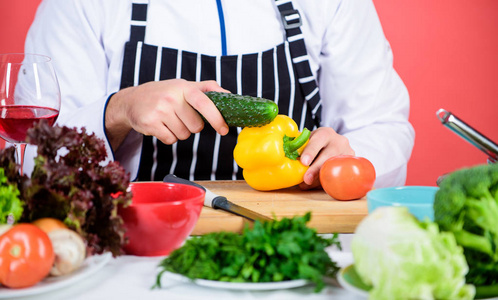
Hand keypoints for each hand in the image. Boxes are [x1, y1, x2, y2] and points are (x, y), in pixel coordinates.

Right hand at [105, 79, 229, 149]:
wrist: (131, 100)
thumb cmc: (163, 93)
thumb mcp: (184, 85)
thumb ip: (207, 89)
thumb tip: (229, 95)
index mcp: (183, 87)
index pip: (204, 102)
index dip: (216, 117)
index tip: (224, 129)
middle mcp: (171, 97)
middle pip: (196, 126)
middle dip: (192, 126)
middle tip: (182, 118)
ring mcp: (160, 110)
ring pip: (184, 135)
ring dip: (180, 132)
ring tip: (170, 120)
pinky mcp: (150, 123)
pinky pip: (171, 140)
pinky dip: (169, 137)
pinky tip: (162, 126)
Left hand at [298, 127, 354, 189]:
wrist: (335, 144)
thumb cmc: (317, 143)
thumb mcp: (309, 139)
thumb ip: (299, 145)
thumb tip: (286, 154)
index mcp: (325, 133)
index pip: (318, 141)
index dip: (310, 151)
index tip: (304, 162)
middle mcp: (338, 142)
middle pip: (328, 156)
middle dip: (316, 169)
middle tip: (306, 179)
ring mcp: (347, 153)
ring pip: (334, 168)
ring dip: (320, 179)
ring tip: (307, 184)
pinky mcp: (351, 164)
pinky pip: (339, 176)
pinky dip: (326, 182)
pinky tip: (316, 185)